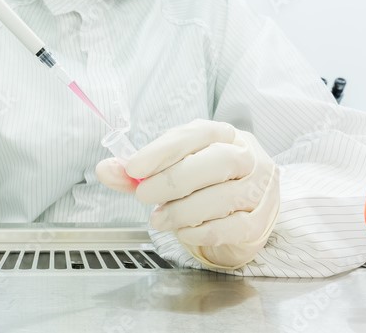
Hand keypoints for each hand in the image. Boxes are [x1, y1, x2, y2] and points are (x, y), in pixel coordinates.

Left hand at [96, 119, 279, 268]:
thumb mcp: (173, 167)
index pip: (195, 134)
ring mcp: (259, 189)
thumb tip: (106, 169)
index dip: (162, 150)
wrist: (244, 208)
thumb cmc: (205, 181)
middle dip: (173, 180)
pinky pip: (233, 227)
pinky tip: (184, 231)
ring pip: (224, 196)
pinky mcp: (260, 221)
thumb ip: (140, 171)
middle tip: (143, 195)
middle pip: (217, 162)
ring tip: (159, 219)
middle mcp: (248, 157)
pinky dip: (202, 231)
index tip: (133, 167)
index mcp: (224, 134)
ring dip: (183, 210)